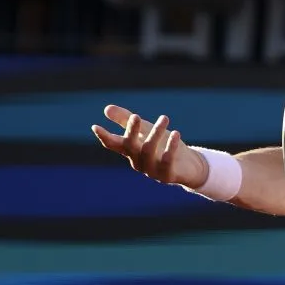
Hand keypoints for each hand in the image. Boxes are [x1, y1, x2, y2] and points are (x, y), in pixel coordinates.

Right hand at [92, 105, 207, 187]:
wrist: (189, 166)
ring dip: (156, 133)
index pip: (113, 144)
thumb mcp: (145, 131)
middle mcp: (138, 162)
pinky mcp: (167, 175)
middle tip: (135, 116)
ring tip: (164, 118)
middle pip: (130, 146)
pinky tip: (176, 133)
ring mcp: (151, 171)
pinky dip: (171, 147)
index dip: (104, 137)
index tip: (95, 126)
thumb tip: (106, 108)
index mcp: (131, 151)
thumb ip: (126, 121)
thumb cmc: (163, 147)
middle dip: (131, 131)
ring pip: (148, 150)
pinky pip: (166, 161)